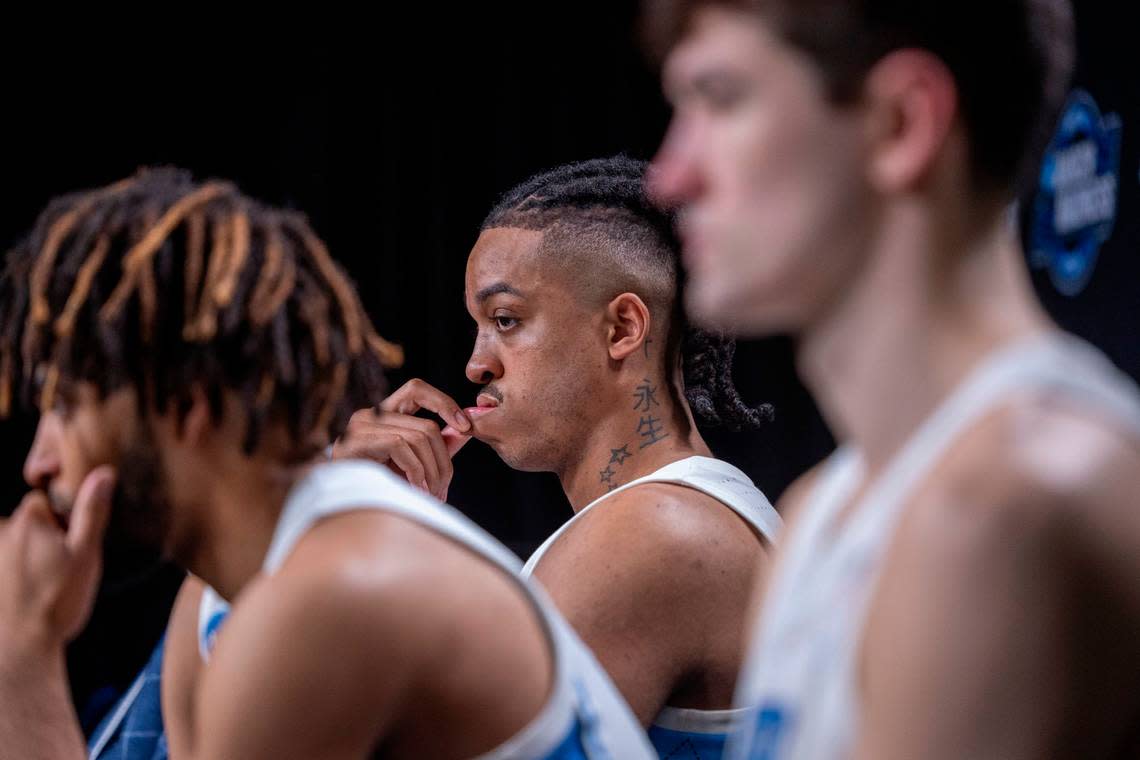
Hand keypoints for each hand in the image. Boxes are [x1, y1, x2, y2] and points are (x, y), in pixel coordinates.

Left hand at [0, 466, 114, 655]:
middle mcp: (2, 535)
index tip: (67, 546)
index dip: (57, 522)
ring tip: (37, 588)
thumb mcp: (86, 555)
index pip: (40, 503)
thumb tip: (104, 473)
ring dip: (22, 560)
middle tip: (54, 571)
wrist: (20, 648)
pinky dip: (11, 579)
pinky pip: (4, 569)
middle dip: (37, 540)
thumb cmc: (56, 601)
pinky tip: (21, 597)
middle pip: (22, 525)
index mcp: (28, 523)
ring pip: (9, 548)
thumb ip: (92, 512)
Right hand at [332, 380, 472, 499]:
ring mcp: (360, 426)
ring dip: (431, 472)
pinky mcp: (355, 441)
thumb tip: (465, 432)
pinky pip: (401, 446)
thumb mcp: (412, 465)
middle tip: (444, 490)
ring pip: (418, 437)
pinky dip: (415, 471)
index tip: (465, 427)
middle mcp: (369, 415)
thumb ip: (436, 447)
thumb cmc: (377, 488)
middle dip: (443, 462)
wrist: (345, 509)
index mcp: (384, 415)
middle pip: (426, 426)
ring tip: (431, 496)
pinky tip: (415, 490)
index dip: (444, 402)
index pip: (416, 389)